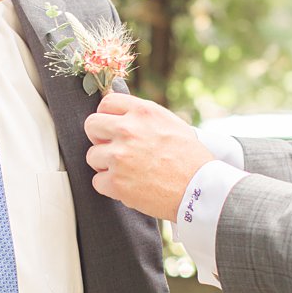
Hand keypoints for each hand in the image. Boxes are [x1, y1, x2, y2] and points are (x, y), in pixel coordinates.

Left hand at [84, 92, 213, 219]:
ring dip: (105, 165)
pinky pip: (97, 181)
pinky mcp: (115, 182)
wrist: (200, 189)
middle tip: (114, 149)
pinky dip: (110, 187)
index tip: (112, 126)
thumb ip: (143, 116)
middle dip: (100, 138)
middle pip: (91, 126)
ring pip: (92, 156)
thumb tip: (120, 110)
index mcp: (142, 112)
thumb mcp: (171, 123)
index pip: (106, 103)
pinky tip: (129, 186)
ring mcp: (119, 156)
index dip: (107, 116)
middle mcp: (128, 130)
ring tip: (128, 171)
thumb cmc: (190, 158)